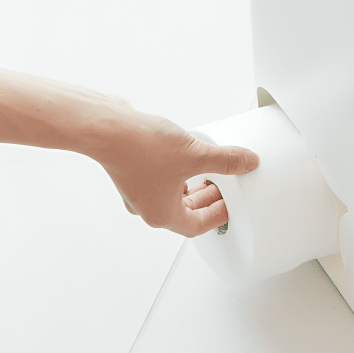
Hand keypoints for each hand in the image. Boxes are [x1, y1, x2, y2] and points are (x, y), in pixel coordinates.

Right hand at [87, 100, 258, 236]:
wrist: (106, 127)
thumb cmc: (140, 148)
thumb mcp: (196, 155)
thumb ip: (226, 160)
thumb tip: (247, 162)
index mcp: (162, 214)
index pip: (197, 225)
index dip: (219, 216)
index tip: (232, 206)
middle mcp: (147, 205)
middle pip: (185, 211)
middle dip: (208, 199)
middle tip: (226, 187)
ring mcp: (138, 188)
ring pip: (172, 194)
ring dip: (193, 185)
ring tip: (210, 169)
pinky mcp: (134, 169)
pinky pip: (162, 177)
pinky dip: (178, 172)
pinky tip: (186, 154)